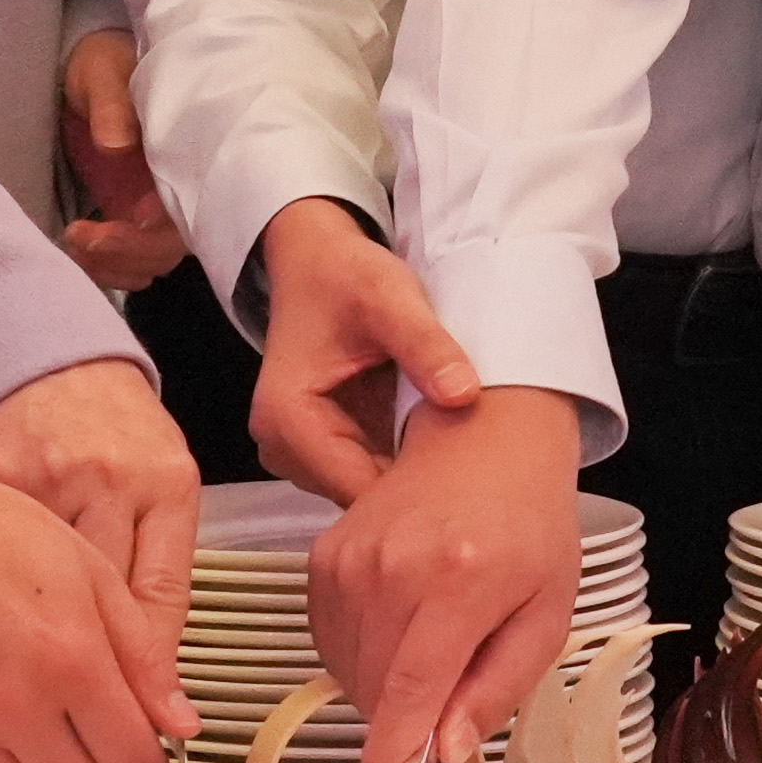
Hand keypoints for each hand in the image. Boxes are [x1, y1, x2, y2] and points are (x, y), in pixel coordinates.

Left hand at [55, 27, 188, 295]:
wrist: (92, 69)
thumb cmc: (103, 62)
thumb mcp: (104, 72)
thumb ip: (111, 105)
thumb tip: (116, 146)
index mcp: (183, 151)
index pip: (188, 204)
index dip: (162, 224)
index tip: (129, 216)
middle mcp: (178, 187)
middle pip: (170, 245)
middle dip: (128, 253)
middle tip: (80, 235)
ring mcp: (156, 208)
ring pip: (151, 261)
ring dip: (115, 267)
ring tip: (73, 242)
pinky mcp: (132, 218)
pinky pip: (131, 262)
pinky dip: (108, 269)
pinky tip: (78, 253)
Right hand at [246, 195, 477, 502]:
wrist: (318, 261)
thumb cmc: (345, 276)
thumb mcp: (390, 298)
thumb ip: (425, 345)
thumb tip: (463, 395)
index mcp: (287, 419)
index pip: (357, 491)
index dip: (413, 494)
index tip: (471, 485)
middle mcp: (282, 447)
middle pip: (359, 501)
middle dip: (415, 491)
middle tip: (479, 475)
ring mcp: (299, 453)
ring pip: (365, 494)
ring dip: (410, 480)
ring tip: (463, 459)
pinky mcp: (321, 449)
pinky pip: (367, 475)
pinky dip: (402, 465)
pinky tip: (438, 448)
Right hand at [310, 384, 579, 762]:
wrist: (485, 444)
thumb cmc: (528, 528)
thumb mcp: (545, 615)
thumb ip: (496, 688)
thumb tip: (443, 750)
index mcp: (460, 581)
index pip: (410, 690)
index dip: (391, 757)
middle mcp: (395, 567)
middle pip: (376, 690)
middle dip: (403, 720)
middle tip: (446, 697)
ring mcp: (351, 558)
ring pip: (349, 671)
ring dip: (383, 688)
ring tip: (431, 647)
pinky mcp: (325, 555)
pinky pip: (330, 640)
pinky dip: (361, 656)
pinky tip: (399, 631)